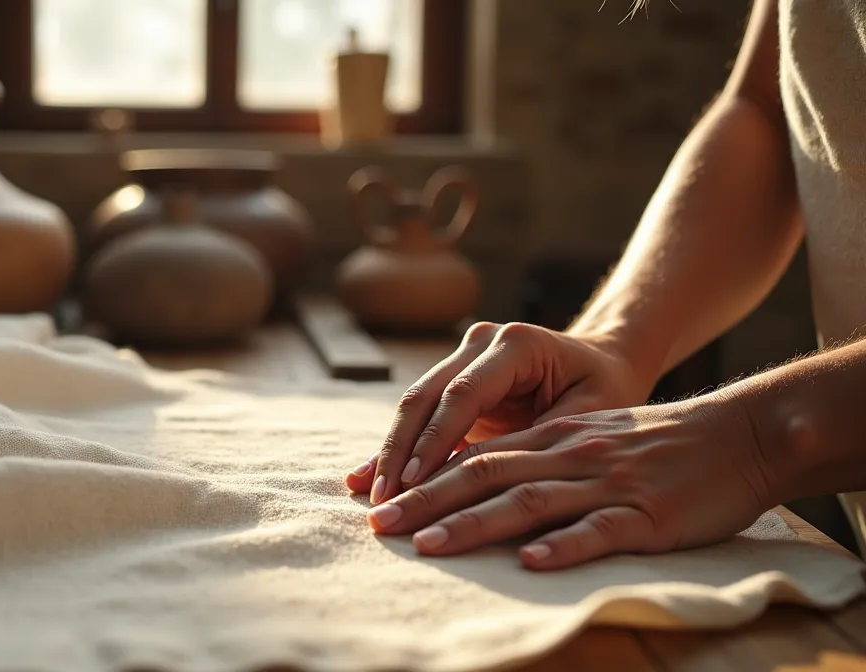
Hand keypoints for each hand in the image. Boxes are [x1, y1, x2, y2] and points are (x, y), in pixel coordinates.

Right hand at [347, 321, 654, 504]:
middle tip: (384, 499)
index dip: (435, 441)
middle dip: (401, 451)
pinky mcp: (451, 380)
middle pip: (426, 397)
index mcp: (516, 344)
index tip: (415, 484)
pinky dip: (396, 449)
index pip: (463, 395)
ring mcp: (460, 357)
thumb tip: (492, 486)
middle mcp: (480, 342)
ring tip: (372, 496)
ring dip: (391, 452)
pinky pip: (418, 417)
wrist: (603, 361)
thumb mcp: (591, 416)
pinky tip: (363, 476)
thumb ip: (538, 443)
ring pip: (413, 406)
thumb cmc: (606, 390)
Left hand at [362, 394, 779, 569]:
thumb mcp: (588, 437)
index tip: (377, 501)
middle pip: (485, 473)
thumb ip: (534, 455)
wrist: (742, 433)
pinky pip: (601, 529)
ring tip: (430, 545)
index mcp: (553, 437)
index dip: (423, 477)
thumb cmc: (658, 443)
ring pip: (529, 500)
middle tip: (381, 526)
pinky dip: (563, 545)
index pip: (475, 454)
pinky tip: (531, 561)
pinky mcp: (649, 514)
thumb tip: (472, 478)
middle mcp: (571, 454)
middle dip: (426, 500)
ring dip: (474, 523)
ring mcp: (608, 483)